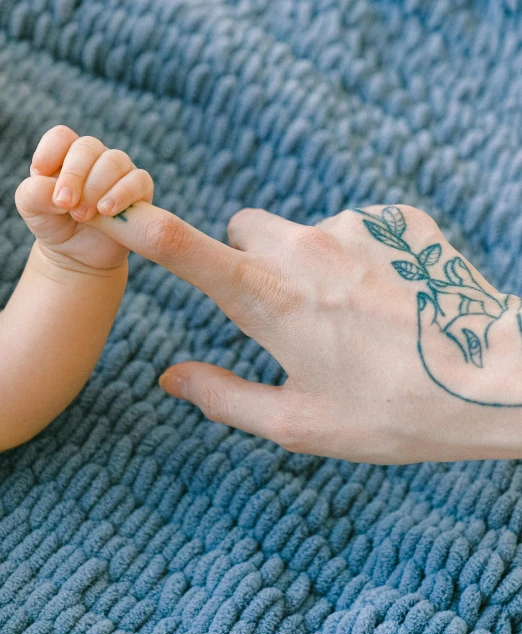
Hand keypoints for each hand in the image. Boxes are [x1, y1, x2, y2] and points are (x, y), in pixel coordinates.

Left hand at [15, 125, 153, 272]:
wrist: (77, 254)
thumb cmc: (54, 224)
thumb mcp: (31, 209)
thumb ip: (34, 193)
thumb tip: (60, 193)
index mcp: (65, 155)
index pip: (61, 137)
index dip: (50, 152)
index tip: (40, 175)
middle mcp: (94, 157)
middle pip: (87, 147)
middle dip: (74, 176)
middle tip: (65, 205)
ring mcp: (119, 170)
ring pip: (113, 161)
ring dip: (96, 188)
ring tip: (83, 215)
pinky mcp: (140, 188)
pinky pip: (138, 180)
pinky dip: (122, 194)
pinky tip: (107, 211)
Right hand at [82, 199, 521, 462]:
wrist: (494, 378)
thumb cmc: (393, 412)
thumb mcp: (301, 423)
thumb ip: (223, 397)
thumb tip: (169, 378)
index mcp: (271, 300)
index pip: (189, 253)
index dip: (147, 229)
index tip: (117, 209)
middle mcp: (306, 248)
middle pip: (245, 228)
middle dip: (251, 258)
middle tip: (290, 309)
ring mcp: (356, 225)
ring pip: (306, 231)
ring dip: (315, 261)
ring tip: (362, 314)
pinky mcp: (397, 216)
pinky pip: (358, 226)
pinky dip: (364, 254)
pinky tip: (396, 296)